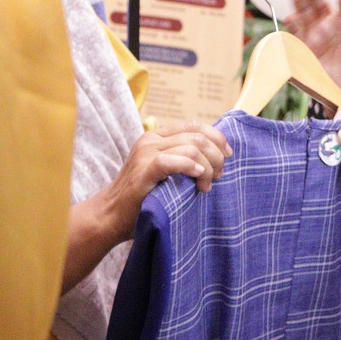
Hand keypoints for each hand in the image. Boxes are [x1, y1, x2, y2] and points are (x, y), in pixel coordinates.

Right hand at [102, 121, 231, 240]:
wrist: (112, 214)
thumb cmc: (145, 195)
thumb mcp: (167, 170)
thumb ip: (185, 157)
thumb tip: (220, 155)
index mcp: (158, 136)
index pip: (194, 126)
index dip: (217, 137)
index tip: (228, 155)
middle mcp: (151, 140)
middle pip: (197, 136)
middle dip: (216, 156)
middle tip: (219, 176)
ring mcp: (145, 154)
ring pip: (191, 148)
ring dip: (208, 167)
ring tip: (207, 186)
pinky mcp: (143, 170)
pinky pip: (172, 161)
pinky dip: (190, 167)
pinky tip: (199, 177)